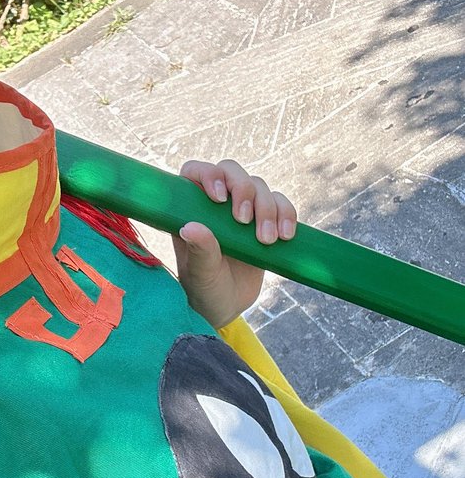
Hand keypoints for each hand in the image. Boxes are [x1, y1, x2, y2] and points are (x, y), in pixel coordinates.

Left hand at [172, 159, 296, 328]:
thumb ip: (199, 251)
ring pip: (259, 187)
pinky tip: (285, 236)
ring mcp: (242, 209)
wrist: (225, 306)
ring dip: (267, 209)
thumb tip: (191, 228)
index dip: (209, 175)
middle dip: (244, 190)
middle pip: (232, 171)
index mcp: (190, 207)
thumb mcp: (200, 274)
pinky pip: (281, 205)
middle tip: (244, 221)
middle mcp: (216, 202)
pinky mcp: (266, 221)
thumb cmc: (203, 288)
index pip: (196, 171)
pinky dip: (286, 215)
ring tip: (266, 240)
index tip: (219, 199)